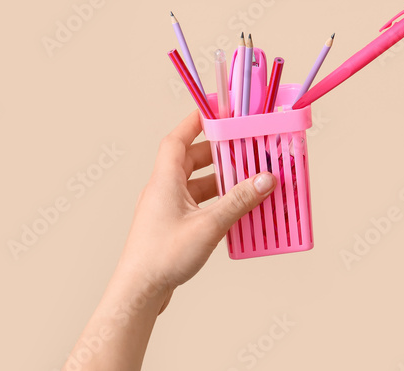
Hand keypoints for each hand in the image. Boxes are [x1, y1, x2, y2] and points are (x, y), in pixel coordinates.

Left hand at [114, 111, 276, 311]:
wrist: (139, 293)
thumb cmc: (163, 257)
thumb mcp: (208, 225)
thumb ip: (238, 200)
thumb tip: (264, 180)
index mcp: (165, 180)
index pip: (177, 138)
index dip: (196, 121)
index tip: (217, 111)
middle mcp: (163, 189)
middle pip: (190, 158)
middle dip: (217, 152)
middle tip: (242, 148)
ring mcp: (166, 209)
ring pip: (195, 183)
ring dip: (219, 179)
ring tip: (245, 178)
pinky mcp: (171, 226)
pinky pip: (196, 203)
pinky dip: (215, 201)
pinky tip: (234, 209)